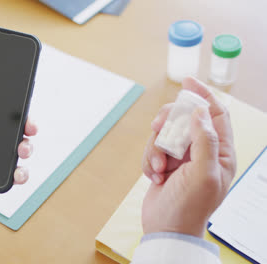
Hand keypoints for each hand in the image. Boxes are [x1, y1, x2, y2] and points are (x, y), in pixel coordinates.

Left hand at [0, 85, 37, 233]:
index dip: (8, 109)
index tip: (18, 103)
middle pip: (10, 131)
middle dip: (26, 126)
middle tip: (30, 127)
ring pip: (15, 152)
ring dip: (26, 148)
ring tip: (22, 149)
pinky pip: (11, 177)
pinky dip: (21, 174)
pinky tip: (18, 173)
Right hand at [141, 77, 235, 237]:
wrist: (167, 228)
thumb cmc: (190, 206)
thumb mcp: (203, 173)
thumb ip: (205, 140)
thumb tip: (199, 112)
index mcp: (220, 151)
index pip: (215, 114)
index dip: (203, 95)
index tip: (187, 81)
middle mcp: (201, 151)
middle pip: (183, 118)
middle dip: (168, 122)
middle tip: (158, 128)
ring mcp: (182, 157)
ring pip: (164, 133)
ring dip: (156, 149)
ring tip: (159, 169)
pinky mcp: (164, 163)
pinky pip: (152, 148)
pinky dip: (149, 161)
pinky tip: (155, 177)